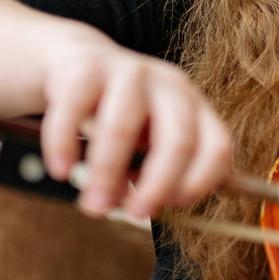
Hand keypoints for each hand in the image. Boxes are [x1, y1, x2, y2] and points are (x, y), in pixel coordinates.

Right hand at [38, 34, 232, 219]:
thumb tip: (141, 211)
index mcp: (195, 108)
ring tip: (91, 205)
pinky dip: (65, 145)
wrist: (76, 64)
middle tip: (134, 215)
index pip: (217, 146)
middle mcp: (170, 86)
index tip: (173, 207)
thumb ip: (150, 177)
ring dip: (106, 173)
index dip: (201, 181)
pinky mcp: (86, 66)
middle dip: (157, 185)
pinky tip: (61, 171)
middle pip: (178, 139)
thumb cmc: (121, 117)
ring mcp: (129, 71)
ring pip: (122, 126)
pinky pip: (74, 108)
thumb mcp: (146, 144)